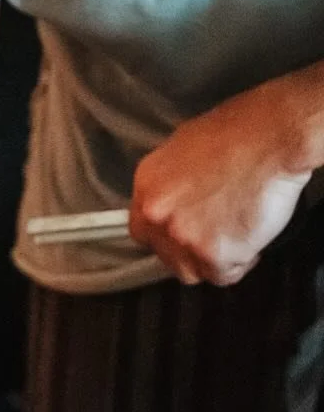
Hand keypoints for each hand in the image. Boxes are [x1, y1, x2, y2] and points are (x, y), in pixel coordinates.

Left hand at [129, 83, 309, 285]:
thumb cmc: (234, 135)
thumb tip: (176, 204)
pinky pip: (223, 275)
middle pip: (166, 257)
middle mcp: (156, 216)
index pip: (142, 233)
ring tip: (236, 238)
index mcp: (146, 189)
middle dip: (191, 252)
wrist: (268, 137)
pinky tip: (250, 242)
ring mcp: (182, 237)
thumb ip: (170, 187)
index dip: (166, 239)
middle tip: (217, 238)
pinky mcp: (213, 253)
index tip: (185, 237)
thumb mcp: (181, 152)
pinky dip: (240, 264)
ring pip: (193, 271)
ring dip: (213, 262)